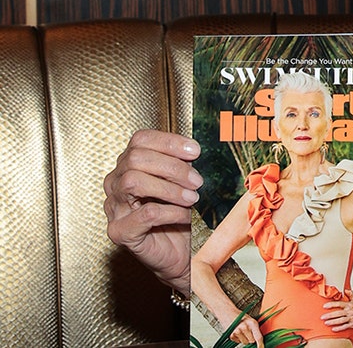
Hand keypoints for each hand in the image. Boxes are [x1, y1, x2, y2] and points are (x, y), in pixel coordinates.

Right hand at [103, 129, 201, 292]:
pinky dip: (171, 212)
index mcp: (128, 166)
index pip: (140, 140)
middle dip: (172, 167)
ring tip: (192, 198)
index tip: (195, 151)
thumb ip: (182, 165)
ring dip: (170, 188)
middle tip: (197, 181)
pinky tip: (184, 216)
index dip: (168, 142)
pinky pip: (145, 214)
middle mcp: (115, 184)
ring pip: (133, 182)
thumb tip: (193, 150)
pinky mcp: (120, 232)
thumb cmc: (179, 215)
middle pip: (135, 158)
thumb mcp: (183, 184)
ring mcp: (113, 209)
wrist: (179, 254)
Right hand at [227, 314, 263, 347]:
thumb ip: (256, 329)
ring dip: (245, 339)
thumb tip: (260, 340)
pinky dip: (239, 338)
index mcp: (252, 323)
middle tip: (248, 331)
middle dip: (251, 338)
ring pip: (245, 342)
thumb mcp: (251, 320)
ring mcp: (237, 332)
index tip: (261, 347)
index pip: (258, 337)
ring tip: (242, 331)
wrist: (228, 312)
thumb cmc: (241, 316)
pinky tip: (238, 332)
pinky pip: (238, 342)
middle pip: (252, 341)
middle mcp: (245, 328)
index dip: (260, 344)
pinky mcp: (231, 336)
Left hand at [322, 288, 352, 331]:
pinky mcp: (352, 324)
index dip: (332, 304)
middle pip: (338, 313)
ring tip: (326, 323)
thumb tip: (346, 290)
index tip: (324, 306)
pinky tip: (333, 329)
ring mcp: (351, 318)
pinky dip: (339, 328)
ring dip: (333, 322)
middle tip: (322, 317)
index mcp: (349, 305)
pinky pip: (344, 326)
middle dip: (330, 315)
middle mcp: (350, 311)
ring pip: (340, 320)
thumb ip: (350, 295)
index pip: (339, 304)